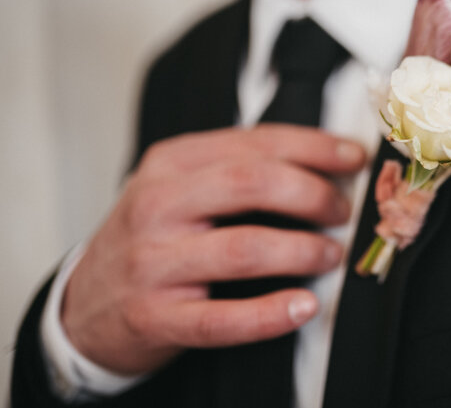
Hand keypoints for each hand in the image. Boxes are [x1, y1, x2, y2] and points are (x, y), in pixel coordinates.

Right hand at [61, 124, 365, 374]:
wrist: (85, 304)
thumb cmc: (153, 238)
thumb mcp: (180, 186)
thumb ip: (240, 168)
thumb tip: (327, 162)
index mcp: (170, 163)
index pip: (255, 143)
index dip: (314, 148)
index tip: (353, 158)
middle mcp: (157, 205)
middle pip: (252, 184)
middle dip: (313, 195)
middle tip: (341, 212)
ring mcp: (153, 263)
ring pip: (244, 248)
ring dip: (302, 250)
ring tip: (330, 255)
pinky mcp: (155, 317)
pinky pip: (223, 319)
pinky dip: (271, 314)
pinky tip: (304, 305)